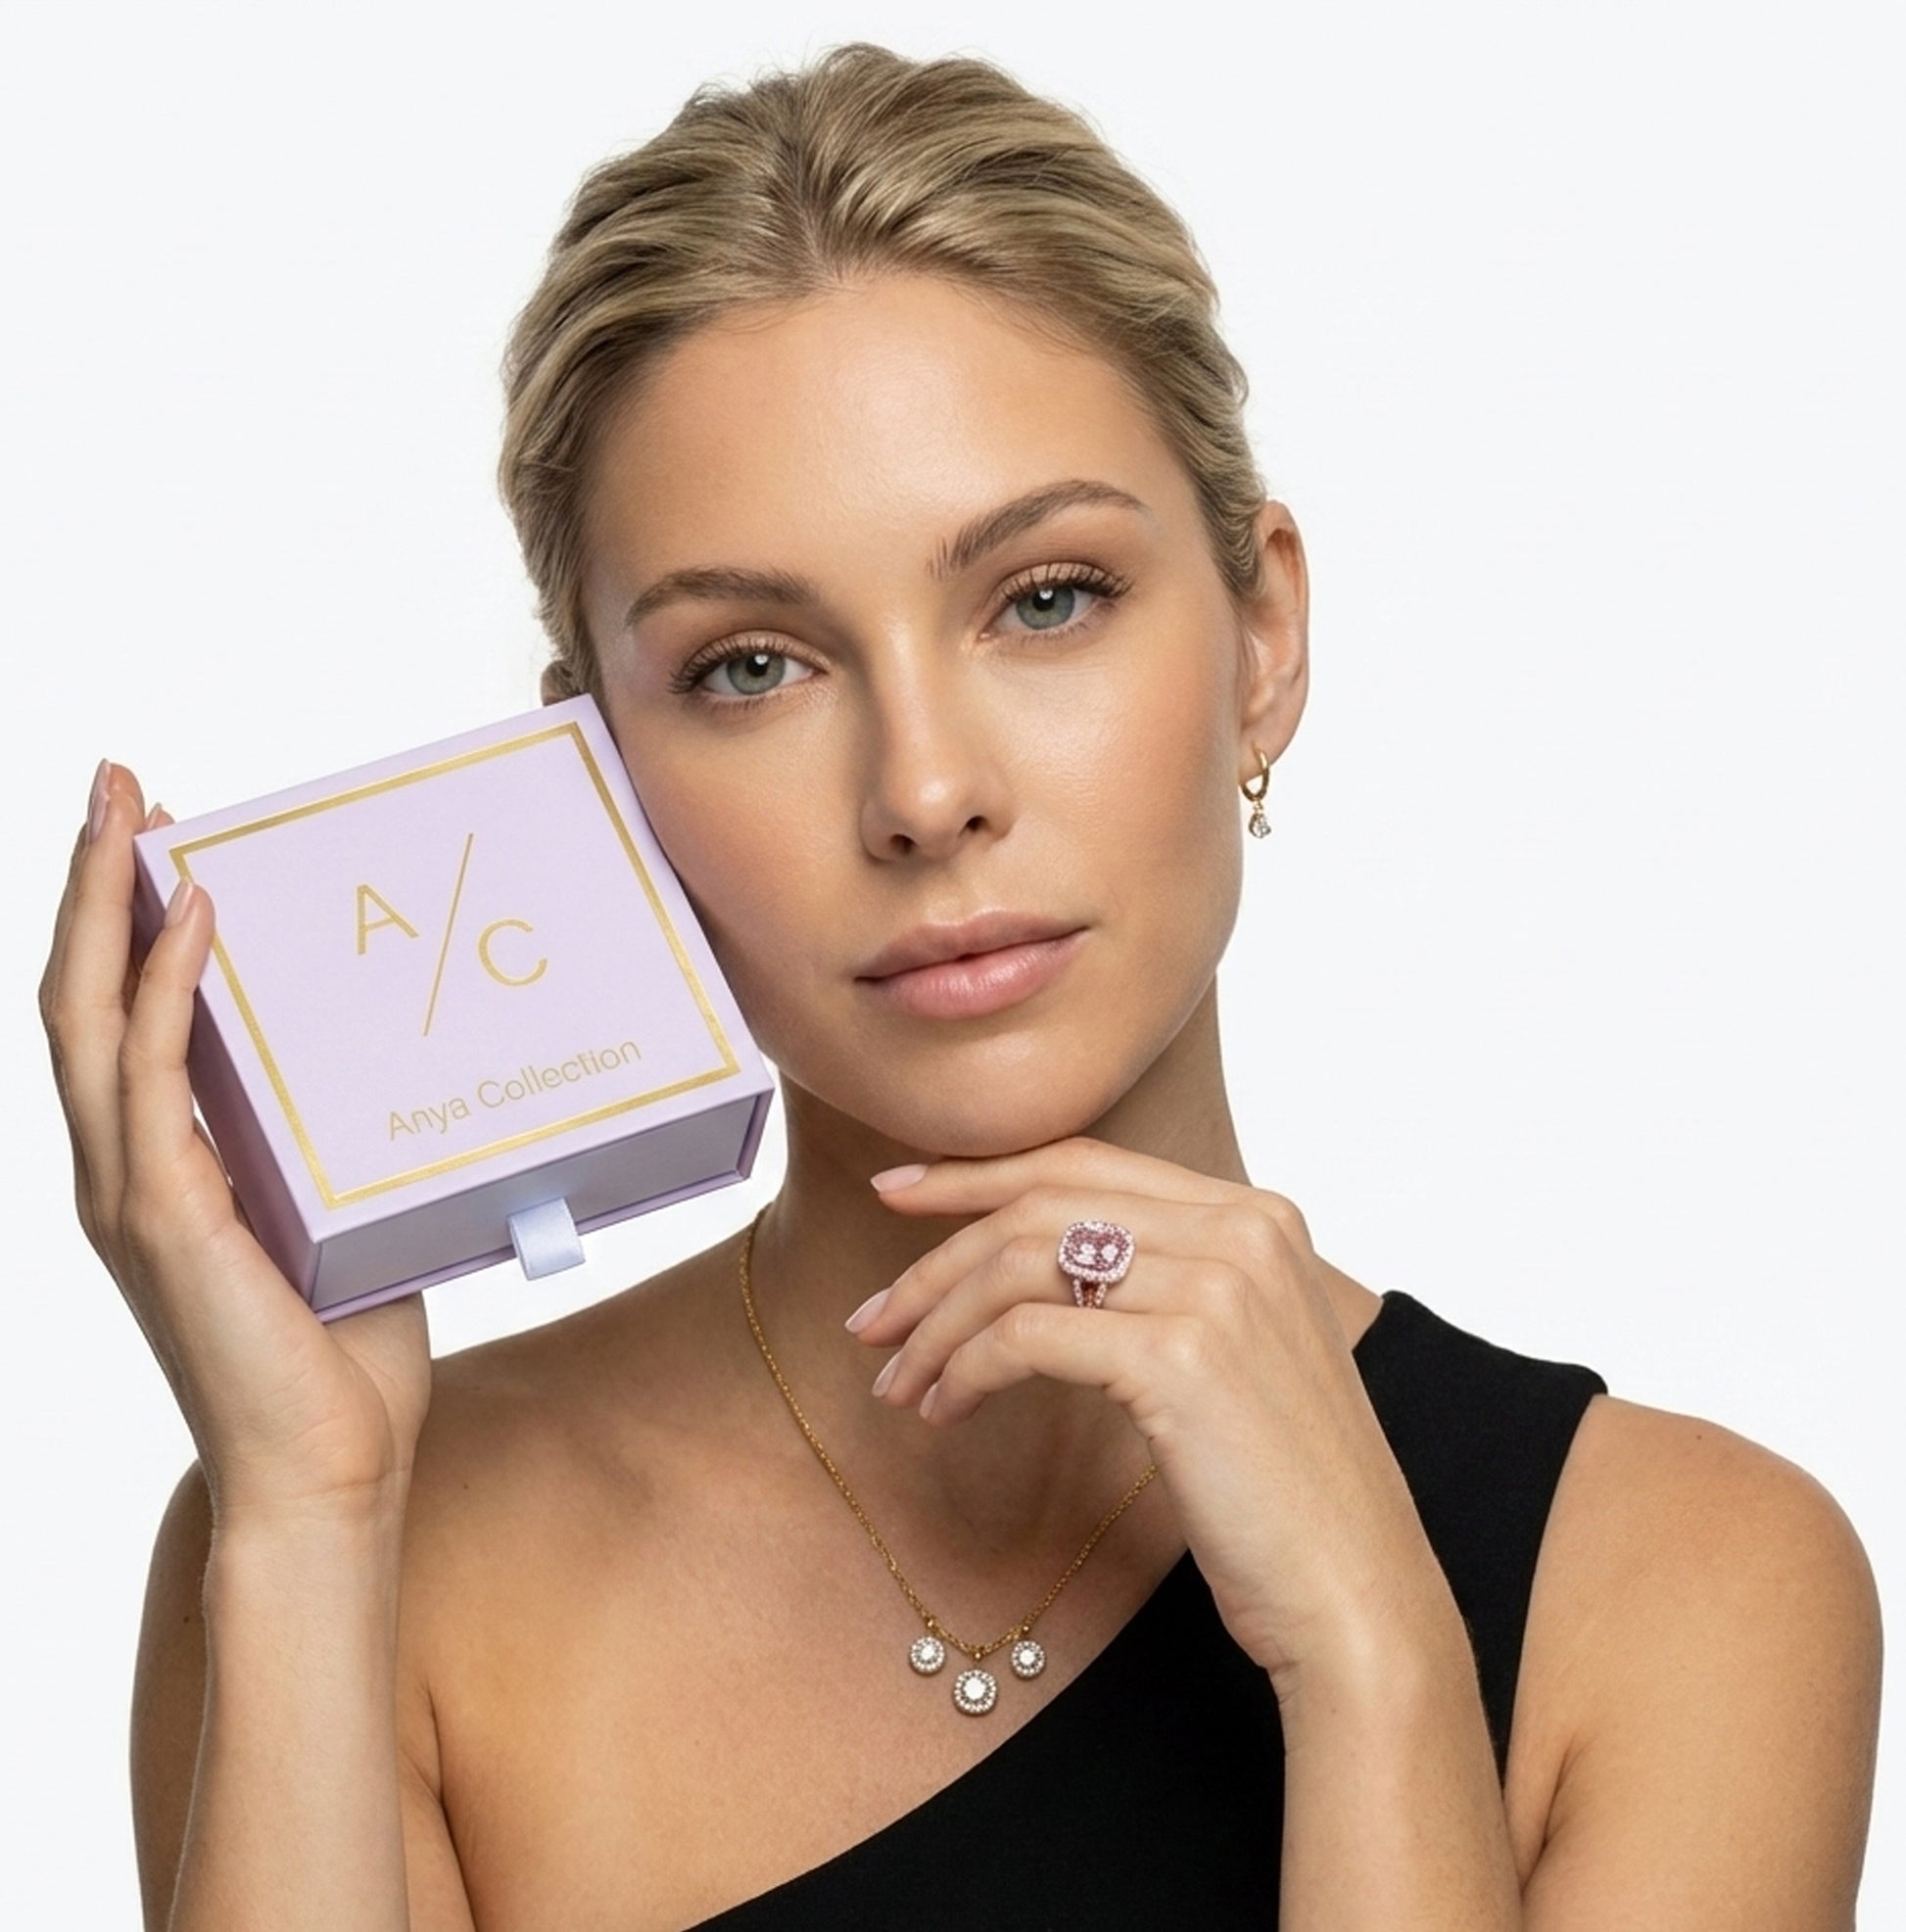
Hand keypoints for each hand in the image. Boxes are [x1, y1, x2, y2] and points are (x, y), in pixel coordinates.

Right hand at [39, 761, 433, 1528]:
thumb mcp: (341, 1218)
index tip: (146, 832)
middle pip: (78, 995)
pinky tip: (191, 914)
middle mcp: (123, 1171)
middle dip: (88, 881)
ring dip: (103, 904)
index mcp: (156, 1170)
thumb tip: (389, 1065)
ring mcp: (134, 1192)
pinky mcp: (169, 1217)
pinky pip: (153, 1077)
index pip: (115, 1019)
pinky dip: (165, 987)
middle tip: (115, 781)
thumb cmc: (342, 1356)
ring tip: (130, 811)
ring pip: (90, 1018)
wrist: (328, 1473)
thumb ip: (335, 1146)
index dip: (116, 921)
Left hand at [852, 1137, 1447, 1689]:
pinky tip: (943, 1411)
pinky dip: (965, 1369)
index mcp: (1257, 1215)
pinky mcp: (1181, 1357)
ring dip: (937, 1323)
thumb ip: (1164, 1282)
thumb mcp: (1234, 1351)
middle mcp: (1241, 1230)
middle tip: (870, 1319)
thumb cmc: (1281, 1488)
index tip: (897, 1192)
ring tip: (896, 1381)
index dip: (980, 1172)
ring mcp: (1216, 1286)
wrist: (1357, 1592)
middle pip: (1041, 1204)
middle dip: (936, 1257)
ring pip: (1021, 1265)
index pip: (1086, 1161)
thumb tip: (1033, 1262)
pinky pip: (1027, 1338)